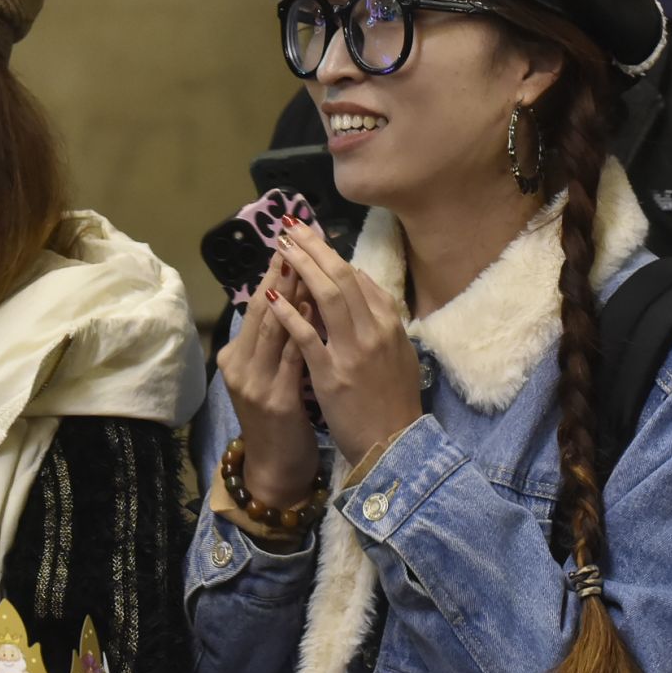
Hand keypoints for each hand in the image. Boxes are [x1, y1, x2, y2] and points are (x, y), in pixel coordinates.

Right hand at [217, 250, 319, 508]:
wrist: (277, 468)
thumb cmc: (279, 419)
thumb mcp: (271, 374)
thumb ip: (278, 340)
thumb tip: (295, 296)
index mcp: (236, 357)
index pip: (257, 305)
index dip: (275, 273)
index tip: (293, 241)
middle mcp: (240, 366)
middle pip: (263, 310)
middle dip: (284, 273)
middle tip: (300, 239)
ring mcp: (255, 384)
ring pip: (276, 328)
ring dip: (294, 295)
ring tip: (309, 263)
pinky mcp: (277, 401)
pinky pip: (294, 357)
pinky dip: (307, 330)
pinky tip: (319, 310)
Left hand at [271, 219, 421, 463]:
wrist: (394, 445)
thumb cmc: (394, 401)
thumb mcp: (399, 353)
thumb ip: (381, 318)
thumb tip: (360, 282)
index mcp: (390, 324)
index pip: (358, 279)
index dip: (331, 255)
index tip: (310, 238)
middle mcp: (374, 331)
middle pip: (341, 277)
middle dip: (314, 248)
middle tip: (291, 227)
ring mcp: (353, 351)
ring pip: (325, 296)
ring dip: (300, 268)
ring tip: (280, 248)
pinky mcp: (331, 374)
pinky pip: (306, 336)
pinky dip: (289, 314)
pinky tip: (272, 298)